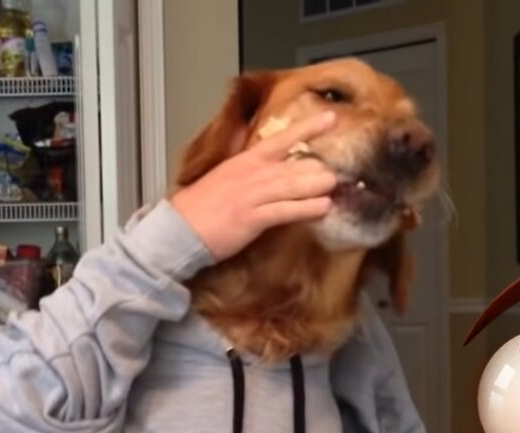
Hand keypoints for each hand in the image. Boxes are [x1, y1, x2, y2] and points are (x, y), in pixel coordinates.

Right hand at [171, 112, 338, 261]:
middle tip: (341, 172)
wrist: (178, 228)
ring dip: (318, 186)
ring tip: (337, 186)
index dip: (308, 128)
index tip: (332, 118)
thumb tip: (274, 171)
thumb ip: (250, 172)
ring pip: (292, 185)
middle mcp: (251, 173)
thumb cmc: (200, 207)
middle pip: (294, 165)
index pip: (282, 139)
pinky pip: (285, 210)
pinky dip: (305, 209)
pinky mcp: (251, 218)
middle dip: (319, 169)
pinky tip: (323, 208)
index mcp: (245, 161)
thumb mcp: (225, 178)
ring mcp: (252, 195)